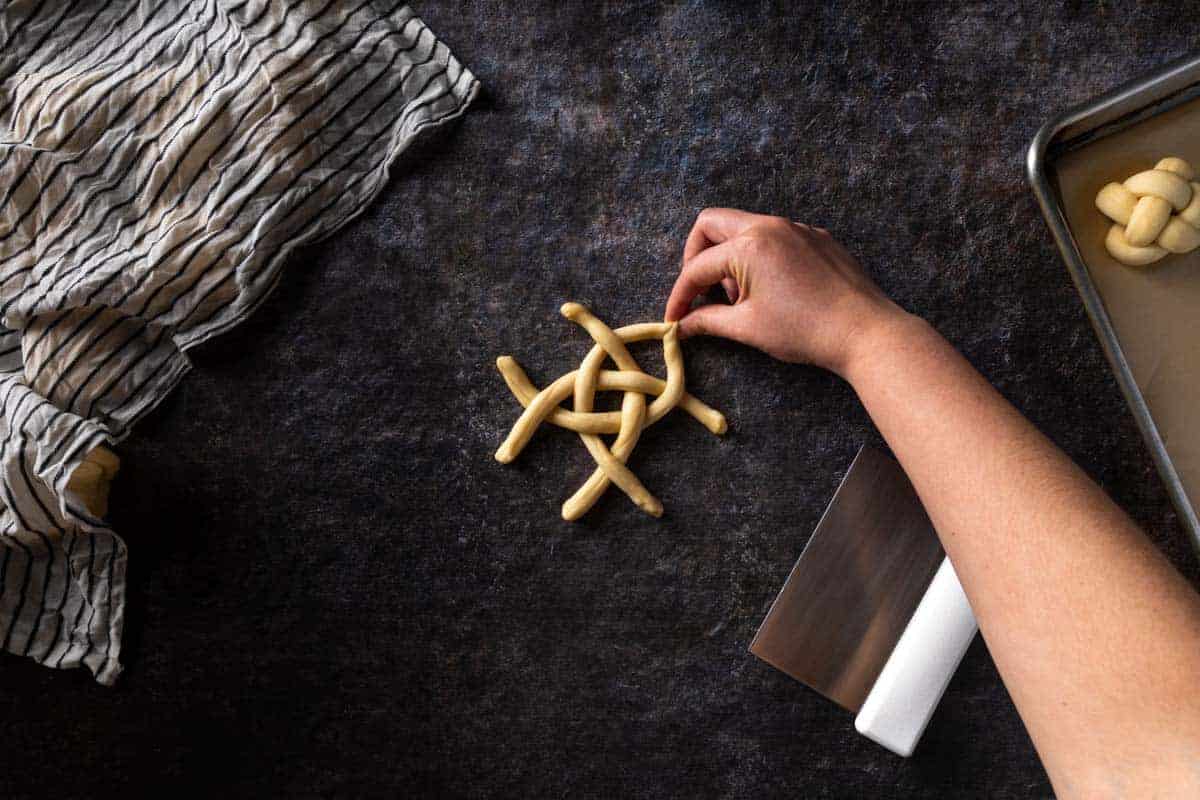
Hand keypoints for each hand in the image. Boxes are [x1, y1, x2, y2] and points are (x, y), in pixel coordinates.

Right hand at [664, 208, 907, 375]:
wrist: (865, 332)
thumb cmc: (806, 330)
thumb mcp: (748, 328)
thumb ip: (708, 321)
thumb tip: (684, 325)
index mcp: (749, 245)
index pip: (697, 267)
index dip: (680, 295)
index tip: (675, 318)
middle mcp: (770, 226)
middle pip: (711, 224)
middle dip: (696, 257)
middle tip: (699, 291)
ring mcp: (796, 228)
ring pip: (744, 228)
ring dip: (729, 257)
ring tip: (739, 298)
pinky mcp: (816, 237)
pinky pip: (774, 236)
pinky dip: (759, 257)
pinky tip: (769, 290)